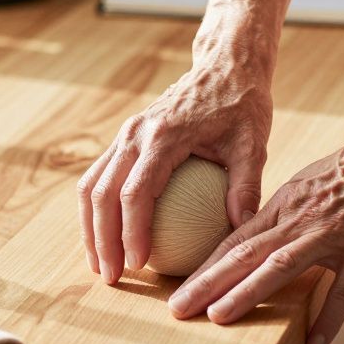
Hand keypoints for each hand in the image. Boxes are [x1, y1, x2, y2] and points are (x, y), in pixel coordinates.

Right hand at [77, 44, 273, 283]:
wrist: (224, 66)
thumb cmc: (242, 106)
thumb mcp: (253, 144)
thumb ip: (246, 187)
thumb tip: (240, 231)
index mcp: (164, 136)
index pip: (137, 192)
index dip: (132, 232)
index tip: (138, 264)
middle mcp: (135, 134)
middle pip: (102, 192)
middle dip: (101, 239)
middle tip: (111, 277)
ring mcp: (125, 134)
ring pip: (91, 185)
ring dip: (90, 227)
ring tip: (100, 264)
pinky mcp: (125, 137)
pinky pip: (100, 176)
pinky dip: (97, 209)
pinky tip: (108, 238)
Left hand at [165, 116, 343, 343]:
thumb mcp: (308, 185)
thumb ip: (283, 214)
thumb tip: (257, 237)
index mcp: (284, 205)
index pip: (234, 240)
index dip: (204, 267)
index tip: (178, 289)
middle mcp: (300, 220)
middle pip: (244, 254)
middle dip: (207, 283)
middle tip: (178, 308)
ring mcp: (332, 236)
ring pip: (280, 267)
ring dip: (246, 292)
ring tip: (219, 317)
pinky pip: (343, 290)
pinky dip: (327, 317)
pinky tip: (313, 342)